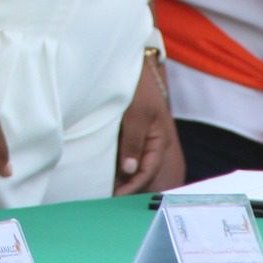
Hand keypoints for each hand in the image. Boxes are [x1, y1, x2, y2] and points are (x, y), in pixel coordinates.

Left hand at [114, 60, 182, 194]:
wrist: (129, 65)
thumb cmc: (137, 87)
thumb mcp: (136, 113)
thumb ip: (133, 141)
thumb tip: (129, 169)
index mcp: (159, 140)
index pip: (148, 171)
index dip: (132, 186)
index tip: (115, 195)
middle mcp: (151, 143)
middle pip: (142, 173)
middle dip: (127, 186)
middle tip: (108, 198)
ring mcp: (140, 139)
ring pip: (133, 166)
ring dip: (120, 177)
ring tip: (103, 189)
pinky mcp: (129, 134)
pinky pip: (124, 155)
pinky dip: (116, 165)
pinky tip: (103, 171)